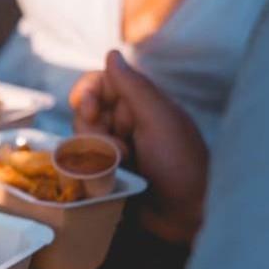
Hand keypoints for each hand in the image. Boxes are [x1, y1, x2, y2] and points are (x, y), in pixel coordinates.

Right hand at [70, 51, 207, 242]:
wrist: (189, 215)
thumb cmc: (182, 164)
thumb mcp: (160, 120)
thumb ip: (134, 87)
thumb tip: (111, 53)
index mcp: (140, 104)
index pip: (98, 83)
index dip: (87, 94)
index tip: (89, 110)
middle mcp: (124, 123)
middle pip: (83, 114)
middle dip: (92, 132)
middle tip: (120, 151)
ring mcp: (114, 150)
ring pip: (79, 141)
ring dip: (94, 155)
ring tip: (121, 169)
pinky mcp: (106, 174)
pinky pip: (82, 165)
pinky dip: (90, 172)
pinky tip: (109, 182)